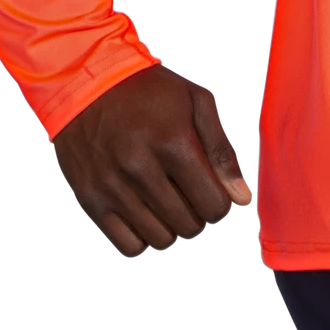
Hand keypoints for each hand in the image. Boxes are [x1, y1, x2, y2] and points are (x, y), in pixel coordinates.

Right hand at [53, 64, 252, 256]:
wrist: (88, 82)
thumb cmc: (149, 91)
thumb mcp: (196, 102)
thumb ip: (222, 151)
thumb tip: (242, 199)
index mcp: (174, 143)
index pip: (214, 206)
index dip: (220, 201)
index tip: (211, 187)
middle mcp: (141, 169)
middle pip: (190, 226)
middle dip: (198, 212)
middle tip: (188, 188)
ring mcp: (113, 188)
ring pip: (162, 239)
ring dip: (172, 225)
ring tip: (165, 196)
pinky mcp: (90, 200)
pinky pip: (129, 246)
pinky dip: (143, 235)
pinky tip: (144, 209)